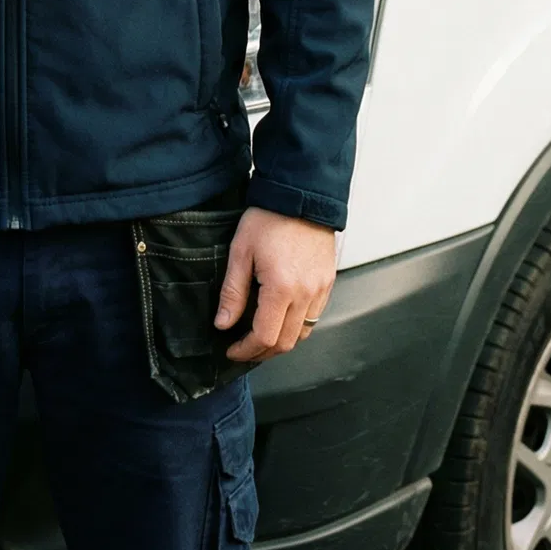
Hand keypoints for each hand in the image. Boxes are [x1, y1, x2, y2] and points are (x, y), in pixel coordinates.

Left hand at [216, 208, 335, 363]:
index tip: (232, 350)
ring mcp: (320, 290)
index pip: (265, 337)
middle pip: (286, 343)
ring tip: (260, 337)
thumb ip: (232, 291)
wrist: (301, 196)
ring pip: (303, 335)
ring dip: (280, 342)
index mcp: (282, 287)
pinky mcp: (327, 283)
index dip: (246, 350)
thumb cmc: (269, 218)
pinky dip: (297, 327)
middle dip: (262, 353)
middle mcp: (306, 294)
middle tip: (243, 349)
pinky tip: (280, 318)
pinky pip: (314, 318)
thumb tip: (223, 322)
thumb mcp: (241, 251)